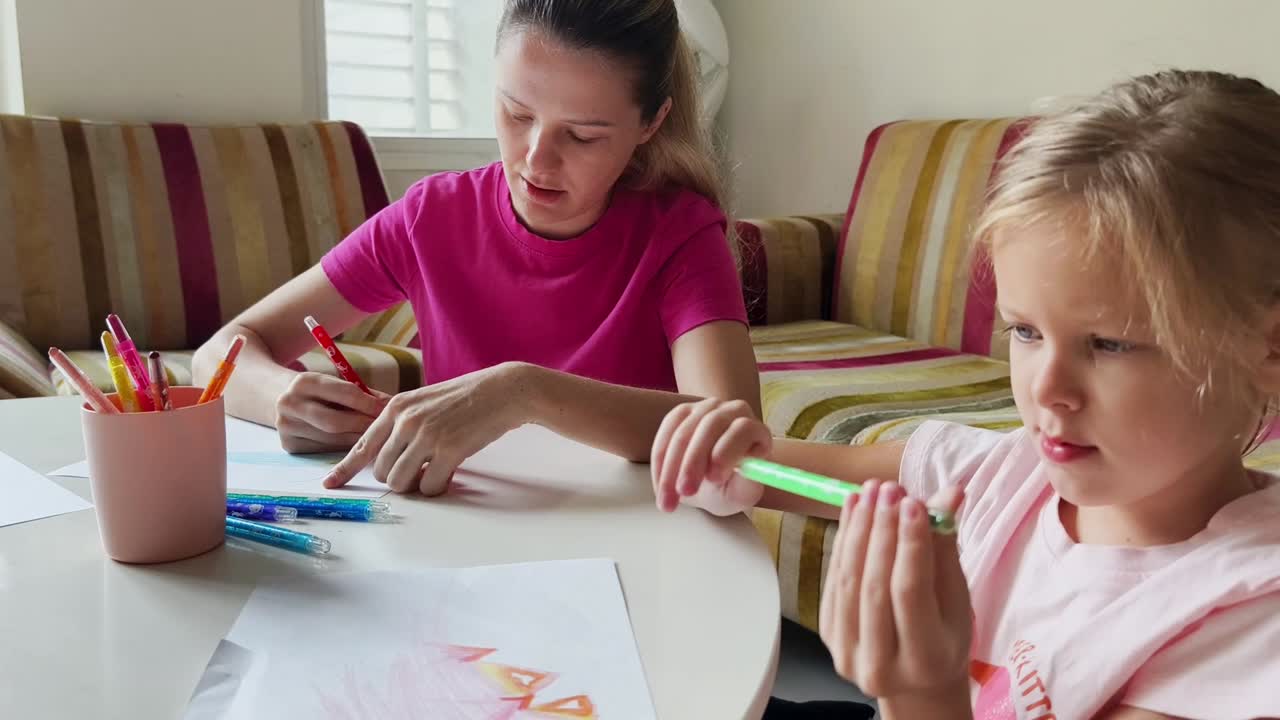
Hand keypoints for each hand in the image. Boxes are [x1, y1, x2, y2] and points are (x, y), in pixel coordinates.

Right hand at [275, 372, 390, 452]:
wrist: (277, 396)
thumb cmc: (319, 390)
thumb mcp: (334, 383)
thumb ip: (363, 393)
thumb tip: (393, 405)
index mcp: (304, 382)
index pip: (344, 393)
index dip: (369, 403)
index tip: (388, 409)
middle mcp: (290, 404)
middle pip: (335, 422)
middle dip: (363, 426)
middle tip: (387, 429)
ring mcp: (286, 426)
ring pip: (331, 439)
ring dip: (357, 440)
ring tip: (377, 439)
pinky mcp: (289, 445)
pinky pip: (324, 449)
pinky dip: (343, 449)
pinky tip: (358, 447)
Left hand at [322, 362, 531, 495]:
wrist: (503, 390)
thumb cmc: (467, 397)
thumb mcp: (425, 401)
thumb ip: (403, 423)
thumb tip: (390, 456)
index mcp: (396, 407)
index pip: (363, 444)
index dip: (345, 468)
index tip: (331, 484)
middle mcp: (406, 421)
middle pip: (381, 470)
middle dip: (398, 477)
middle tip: (420, 471)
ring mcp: (426, 435)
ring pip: (401, 481)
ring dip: (416, 485)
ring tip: (435, 471)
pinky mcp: (449, 450)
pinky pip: (429, 486)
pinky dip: (437, 487)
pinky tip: (451, 473)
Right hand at [651, 398, 770, 515]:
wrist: (713, 481)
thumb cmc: (731, 487)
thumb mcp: (741, 495)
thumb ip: (746, 486)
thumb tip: (744, 475)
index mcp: (755, 430)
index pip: (743, 429)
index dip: (728, 451)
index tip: (713, 479)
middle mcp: (732, 412)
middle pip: (710, 426)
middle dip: (693, 461)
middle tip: (685, 491)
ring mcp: (706, 409)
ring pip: (684, 431)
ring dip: (672, 466)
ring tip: (669, 498)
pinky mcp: (682, 413)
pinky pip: (666, 431)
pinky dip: (660, 459)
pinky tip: (660, 482)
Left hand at [819, 481, 970, 701]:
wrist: (915, 681)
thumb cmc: (945, 637)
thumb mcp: (957, 600)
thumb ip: (946, 549)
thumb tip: (947, 494)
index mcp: (926, 659)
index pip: (910, 593)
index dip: (911, 545)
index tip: (913, 501)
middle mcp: (882, 665)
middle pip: (874, 586)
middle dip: (881, 530)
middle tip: (888, 488)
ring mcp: (848, 655)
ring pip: (848, 582)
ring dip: (857, 530)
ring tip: (869, 491)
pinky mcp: (828, 637)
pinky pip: (833, 582)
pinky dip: (842, 543)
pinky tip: (852, 511)